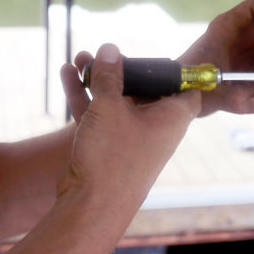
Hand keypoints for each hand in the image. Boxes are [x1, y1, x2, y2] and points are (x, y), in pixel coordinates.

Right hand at [57, 44, 197, 209]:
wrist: (90, 205)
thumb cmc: (111, 156)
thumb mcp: (109, 106)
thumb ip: (110, 75)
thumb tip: (111, 48)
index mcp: (171, 119)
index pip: (186, 89)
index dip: (175, 71)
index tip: (158, 56)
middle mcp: (155, 129)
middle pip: (144, 90)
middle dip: (122, 69)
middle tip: (104, 53)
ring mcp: (131, 138)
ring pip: (117, 100)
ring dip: (98, 80)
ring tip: (79, 59)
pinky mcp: (109, 147)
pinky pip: (100, 115)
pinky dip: (86, 97)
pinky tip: (67, 76)